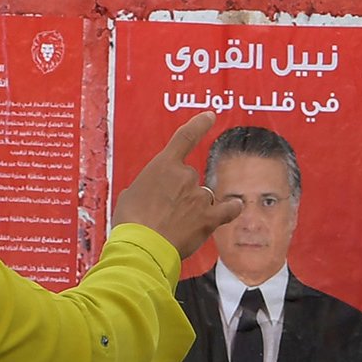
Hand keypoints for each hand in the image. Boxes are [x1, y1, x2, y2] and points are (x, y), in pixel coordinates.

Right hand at [112, 111, 242, 258]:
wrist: (141, 246)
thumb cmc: (130, 222)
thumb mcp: (130, 196)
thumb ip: (147, 189)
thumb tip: (152, 197)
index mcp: (163, 166)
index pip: (185, 138)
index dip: (199, 125)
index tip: (210, 116)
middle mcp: (185, 175)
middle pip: (191, 179)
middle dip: (180, 195)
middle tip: (164, 214)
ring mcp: (199, 196)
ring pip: (203, 197)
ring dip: (194, 209)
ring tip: (176, 227)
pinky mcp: (209, 218)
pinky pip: (228, 209)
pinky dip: (230, 209)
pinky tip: (231, 209)